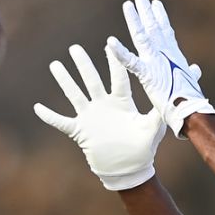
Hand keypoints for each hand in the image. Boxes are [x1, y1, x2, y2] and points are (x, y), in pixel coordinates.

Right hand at [34, 43, 165, 190]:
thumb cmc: (144, 148)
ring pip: (75, 95)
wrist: (129, 170)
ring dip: (65, 81)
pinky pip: (62, 122)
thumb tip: (176, 99)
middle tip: (75, 48)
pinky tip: (37, 108)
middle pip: (92, 80)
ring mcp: (91, 117)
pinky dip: (50, 116)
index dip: (114, 62)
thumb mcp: (153, 126)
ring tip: (55, 65)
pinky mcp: (81, 131)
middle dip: (83, 64)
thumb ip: (160, 109)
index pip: (117, 78)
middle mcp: (104, 106)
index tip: (109, 44)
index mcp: (122, 103)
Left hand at [108, 0, 214, 138]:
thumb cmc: (190, 101)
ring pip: (142, 37)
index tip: (155, 3)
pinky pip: (130, 62)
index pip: (165, 32)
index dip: (160, 17)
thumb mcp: (189, 83)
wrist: (191, 112)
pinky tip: (109, 42)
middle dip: (146, 10)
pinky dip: (120, 53)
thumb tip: (194, 69)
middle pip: (153, 27)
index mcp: (173, 56)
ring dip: (134, 20)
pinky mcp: (147, 74)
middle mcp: (164, 54)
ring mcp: (156, 62)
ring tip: (127, 4)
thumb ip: (190, 73)